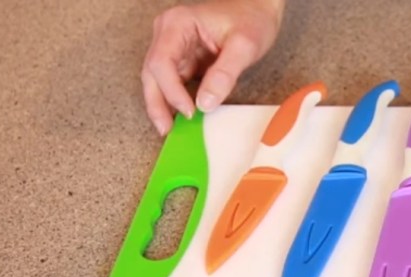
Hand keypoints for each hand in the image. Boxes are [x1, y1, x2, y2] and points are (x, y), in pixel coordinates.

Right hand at [141, 0, 284, 135]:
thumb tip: (206, 103)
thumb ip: (225, 74)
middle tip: (167, 130)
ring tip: (171, 129)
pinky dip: (175, 99)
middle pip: (152, 73)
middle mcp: (169, 33)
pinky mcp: (183, 58)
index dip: (171, 91)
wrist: (258, 8)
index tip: (189, 111)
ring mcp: (174, 46)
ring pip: (157, 80)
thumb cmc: (251, 18)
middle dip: (157, 103)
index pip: (162, 62)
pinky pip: (173, 82)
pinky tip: (181, 117)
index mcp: (178, 24)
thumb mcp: (244, 45)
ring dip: (163, 104)